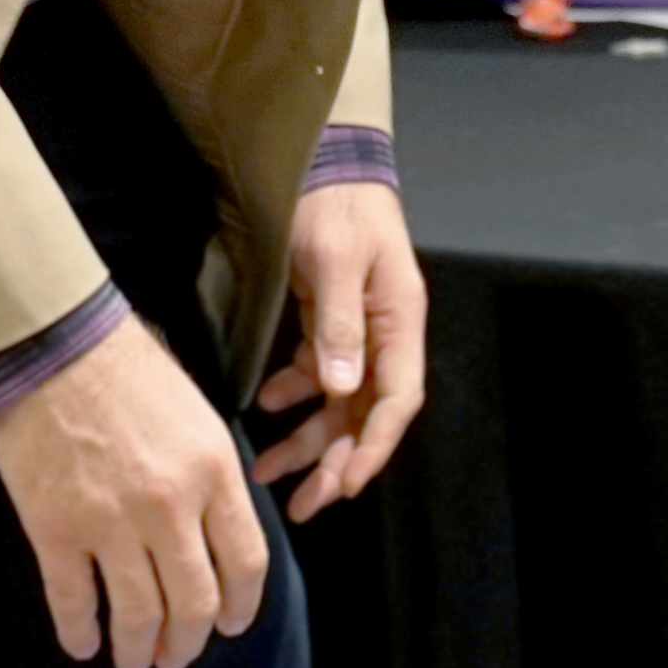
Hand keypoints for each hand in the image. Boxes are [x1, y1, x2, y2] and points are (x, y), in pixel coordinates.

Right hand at [0, 315, 267, 667]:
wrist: (56, 348)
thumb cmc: (133, 375)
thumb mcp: (200, 419)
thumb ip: (213, 482)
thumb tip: (218, 542)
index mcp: (215, 472)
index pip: (246, 562)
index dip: (241, 606)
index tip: (229, 626)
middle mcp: (170, 506)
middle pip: (194, 601)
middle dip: (187, 642)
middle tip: (175, 656)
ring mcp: (111, 523)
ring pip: (136, 613)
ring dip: (136, 649)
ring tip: (133, 662)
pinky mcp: (55, 531)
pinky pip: (73, 602)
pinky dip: (80, 634)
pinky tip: (83, 646)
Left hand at [253, 181, 426, 522]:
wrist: (324, 161)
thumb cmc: (337, 206)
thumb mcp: (338, 261)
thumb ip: (339, 325)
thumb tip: (340, 390)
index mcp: (400, 321)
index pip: (398, 400)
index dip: (374, 446)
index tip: (344, 485)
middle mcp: (385, 333)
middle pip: (367, 413)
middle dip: (337, 461)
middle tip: (303, 505)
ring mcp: (359, 329)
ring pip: (340, 401)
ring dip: (309, 439)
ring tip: (269, 474)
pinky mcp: (332, 320)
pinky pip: (319, 373)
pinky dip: (295, 394)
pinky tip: (267, 406)